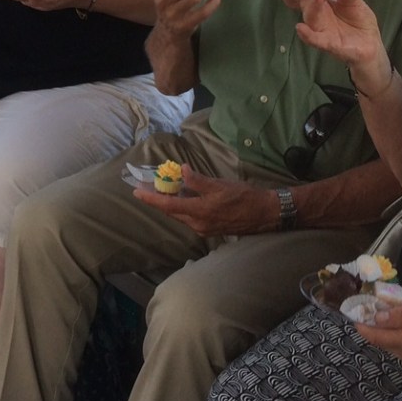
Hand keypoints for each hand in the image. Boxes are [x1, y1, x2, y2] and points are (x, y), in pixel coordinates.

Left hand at [130, 168, 276, 235]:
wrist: (265, 214)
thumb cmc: (244, 197)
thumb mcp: (220, 185)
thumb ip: (198, 181)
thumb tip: (181, 171)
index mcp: (199, 212)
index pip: (168, 206)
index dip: (151, 199)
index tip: (136, 192)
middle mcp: (198, 224)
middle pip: (171, 212)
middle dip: (158, 200)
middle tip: (146, 188)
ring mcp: (204, 228)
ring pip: (180, 215)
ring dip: (170, 204)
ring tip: (162, 190)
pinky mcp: (210, 228)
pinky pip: (189, 217)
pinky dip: (182, 207)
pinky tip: (182, 197)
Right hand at [281, 0, 384, 76]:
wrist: (371, 45)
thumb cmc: (359, 23)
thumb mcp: (355, 2)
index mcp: (320, 6)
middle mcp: (317, 18)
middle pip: (306, 5)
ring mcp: (322, 32)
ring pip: (311, 19)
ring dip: (312, 8)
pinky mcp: (330, 45)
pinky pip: (317, 40)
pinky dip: (308, 35)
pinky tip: (300, 28)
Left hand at [354, 299, 401, 368]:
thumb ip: (401, 314)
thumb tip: (376, 318)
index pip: (376, 337)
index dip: (361, 325)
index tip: (350, 311)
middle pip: (381, 341)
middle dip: (373, 325)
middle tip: (368, 305)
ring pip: (390, 343)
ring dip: (385, 329)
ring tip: (385, 310)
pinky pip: (400, 345)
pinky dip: (396, 333)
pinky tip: (401, 321)